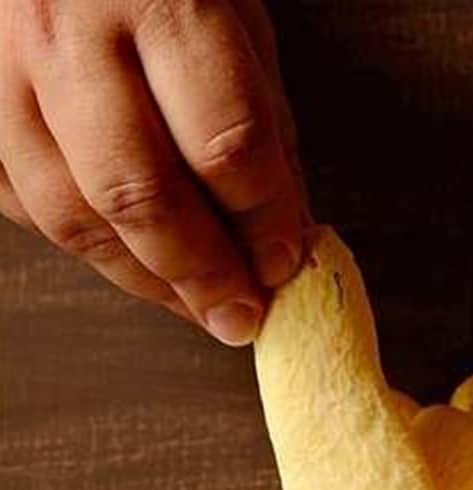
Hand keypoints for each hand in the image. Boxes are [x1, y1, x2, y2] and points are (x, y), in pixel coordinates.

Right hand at [0, 0, 304, 343]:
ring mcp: (1, 72)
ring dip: (145, 280)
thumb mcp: (229, 8)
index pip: (223, 146)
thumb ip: (259, 117)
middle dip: (203, 275)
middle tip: (240, 316)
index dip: (263, 224)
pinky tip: (135, 260)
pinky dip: (89, 248)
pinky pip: (28, 207)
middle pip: (141, 195)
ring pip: (74, 217)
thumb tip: (284, 230)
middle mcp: (65, 32)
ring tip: (195, 303)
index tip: (285, 265)